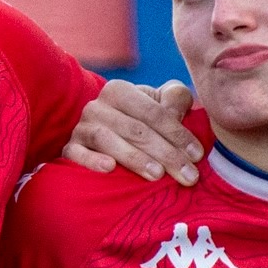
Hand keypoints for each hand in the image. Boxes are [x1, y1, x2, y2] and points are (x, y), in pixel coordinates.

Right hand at [61, 79, 201, 184]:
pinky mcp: (69, 148)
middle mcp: (97, 106)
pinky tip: (110, 169)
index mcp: (119, 91)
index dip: (178, 133)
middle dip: (166, 154)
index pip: (153, 112)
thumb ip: (175, 99)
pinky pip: (76, 154)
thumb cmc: (142, 122)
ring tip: (158, 175)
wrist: (107, 137)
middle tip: (188, 177)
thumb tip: (177, 109)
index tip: (198, 156)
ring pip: (108, 140)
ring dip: (135, 158)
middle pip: (135, 129)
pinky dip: (92, 160)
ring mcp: (81, 128)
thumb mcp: (161, 105)